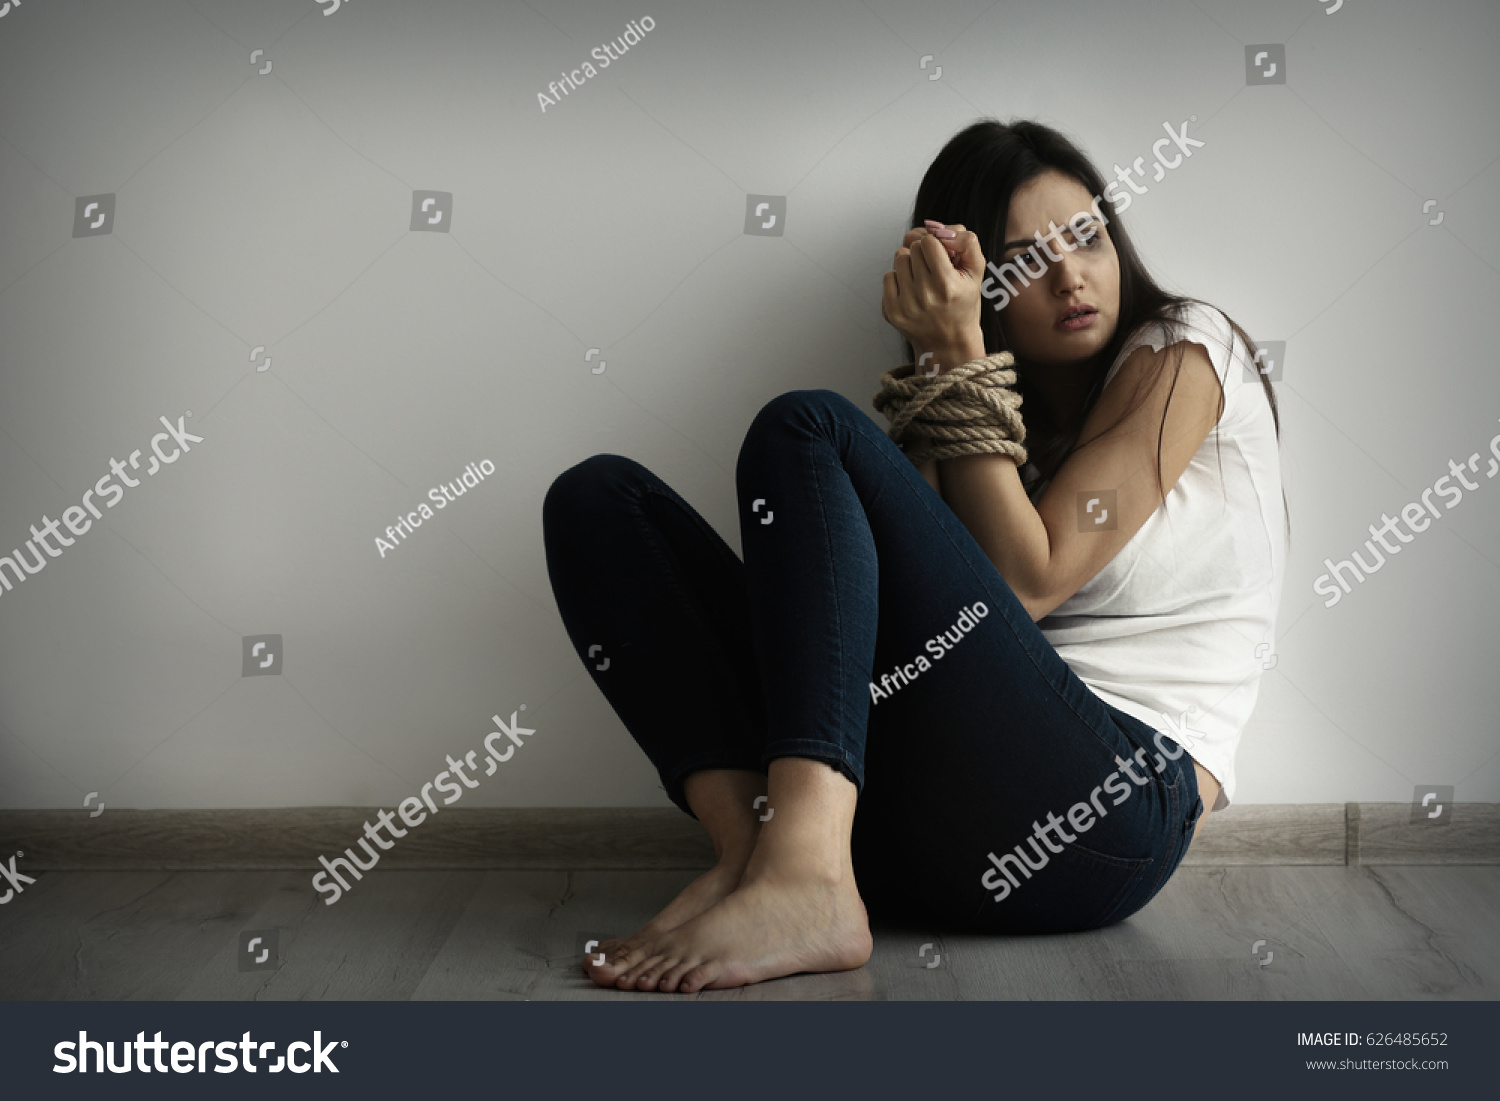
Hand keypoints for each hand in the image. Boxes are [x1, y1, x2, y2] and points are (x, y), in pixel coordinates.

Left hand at [881, 223, 986, 371]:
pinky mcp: (891, 312)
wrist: (948, 341)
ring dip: (910, 263)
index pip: (928, 241)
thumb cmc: (962, 302)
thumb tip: (940, 230)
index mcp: (946, 285)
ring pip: (899, 258)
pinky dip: (899, 279)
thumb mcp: (976, 271)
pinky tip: (912, 291)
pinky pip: (888, 276)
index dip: (935, 244)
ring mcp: (905, 306)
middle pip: (912, 248)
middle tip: (932, 269)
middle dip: (923, 254)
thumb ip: (967, 242)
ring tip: (922, 279)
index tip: (941, 256)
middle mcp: (924, 296)